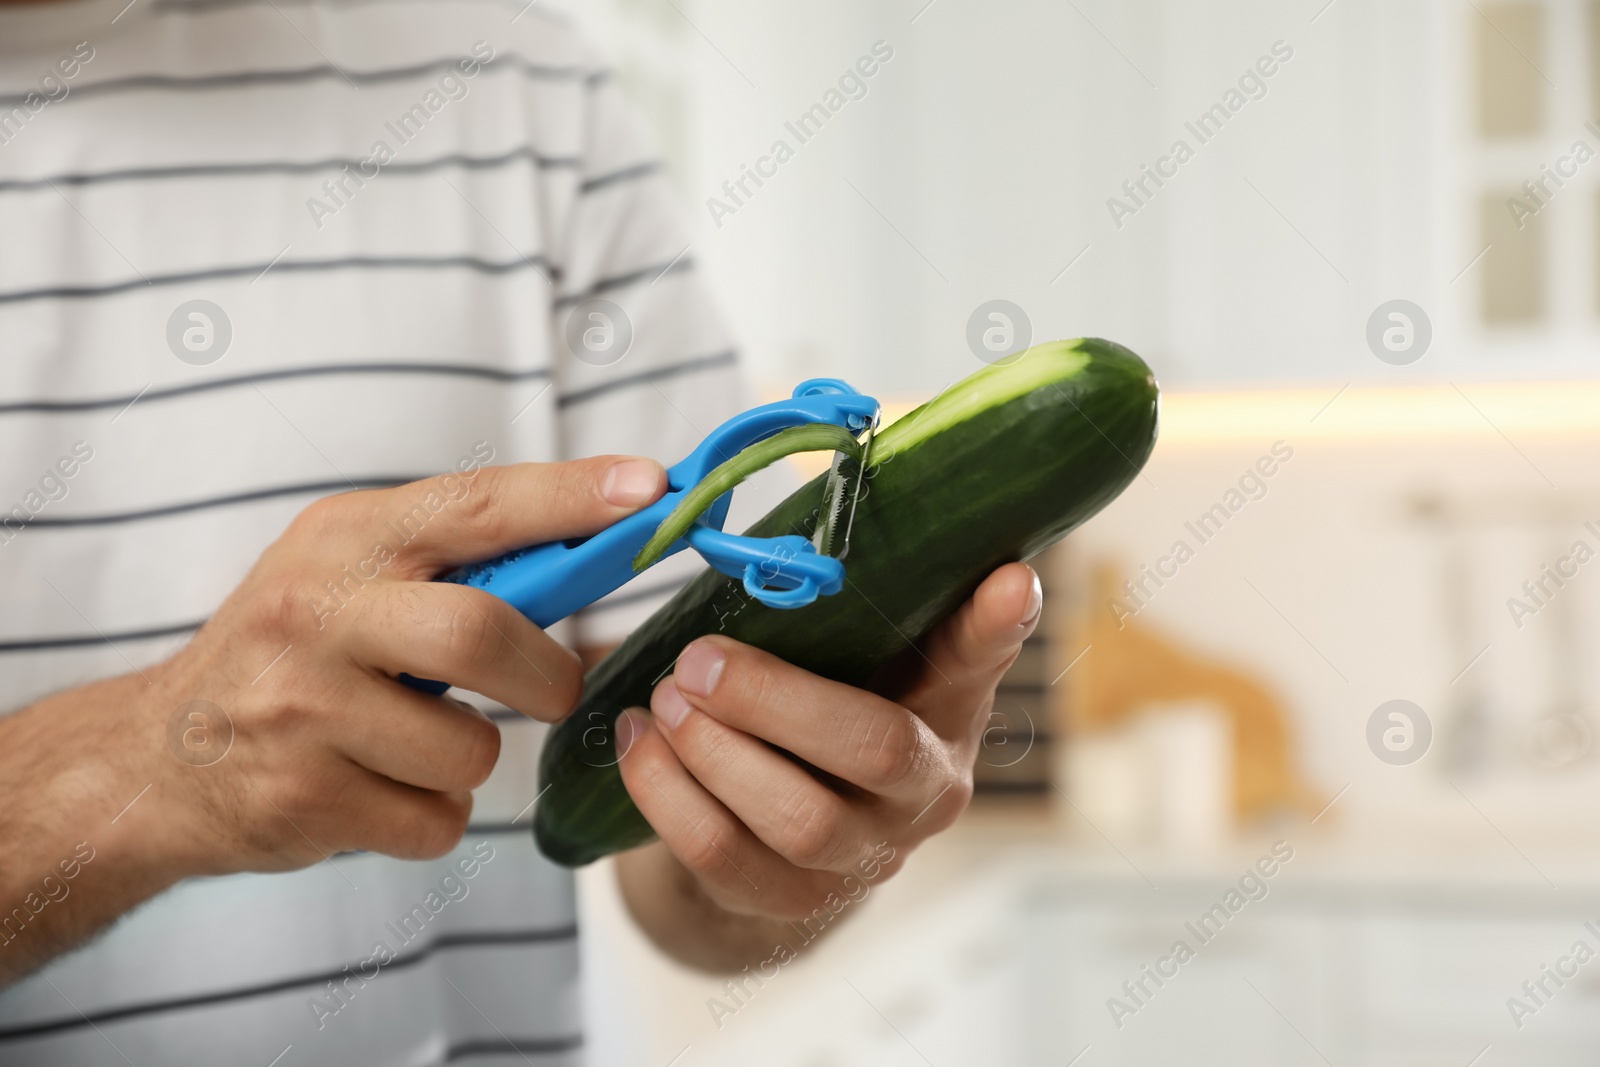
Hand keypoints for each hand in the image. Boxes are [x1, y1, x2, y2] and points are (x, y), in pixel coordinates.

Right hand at [5, 455, 667, 888]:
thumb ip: (456, 563)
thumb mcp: (353, 574)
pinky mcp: (302, 796)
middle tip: (554, 688)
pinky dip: (434, 815)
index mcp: (347, 538)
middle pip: (481, 635)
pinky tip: (382, 789)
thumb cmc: (291, 652)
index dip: (568, 497)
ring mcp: (302, 708)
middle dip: (546, 674)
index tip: (648, 488)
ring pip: (470, 749)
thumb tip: (597, 560)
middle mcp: (316, 611)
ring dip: (474, 758)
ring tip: (418, 743)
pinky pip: (435, 820)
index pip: (474, 504)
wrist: (158, 756)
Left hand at [614, 562, 1041, 923]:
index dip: (995, 626)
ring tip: (662, 698)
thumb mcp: (854, 655)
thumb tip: (834, 502)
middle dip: (773, 700)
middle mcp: (927, 793)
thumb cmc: (821, 709)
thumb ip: (866, 599)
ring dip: (714, 752)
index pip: (977, 662)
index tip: (1010, 580)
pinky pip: (724, 856)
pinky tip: (635, 744)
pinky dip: (667, 795)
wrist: (780, 841)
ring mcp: (864, 858)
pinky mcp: (790, 903)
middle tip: (696, 659)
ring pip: (798, 818)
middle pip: (873, 749)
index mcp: (949, 712)